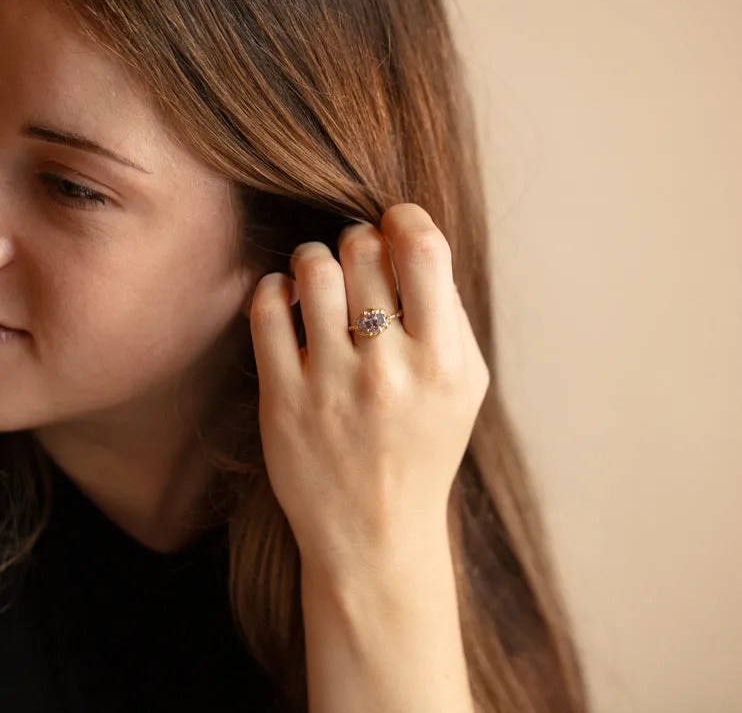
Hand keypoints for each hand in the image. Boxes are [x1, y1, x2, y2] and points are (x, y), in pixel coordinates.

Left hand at [247, 203, 489, 577]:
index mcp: (443, 362)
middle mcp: (388, 369)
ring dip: (313, 258)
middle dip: (358, 239)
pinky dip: (273, 289)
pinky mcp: (282, 400)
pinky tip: (286, 301)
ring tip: (319, 276)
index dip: (404, 218)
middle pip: (363, 249)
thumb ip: (449, 316)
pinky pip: (266, 309)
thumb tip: (413, 245)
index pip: (423, 249)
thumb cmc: (424, 448)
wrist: (375, 532)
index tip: (394, 223)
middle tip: (356, 259)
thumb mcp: (466, 387)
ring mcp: (330, 384)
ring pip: (312, 269)